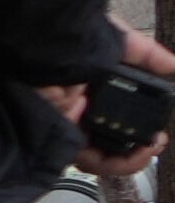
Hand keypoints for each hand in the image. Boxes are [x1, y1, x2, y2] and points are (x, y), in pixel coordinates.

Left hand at [46, 26, 174, 176]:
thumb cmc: (73, 39)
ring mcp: (72, 124)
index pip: (122, 117)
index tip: (159, 131)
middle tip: (155, 144)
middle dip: (139, 148)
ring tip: (146, 151)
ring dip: (130, 159)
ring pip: (103, 155)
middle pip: (113, 141)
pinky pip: (89, 159)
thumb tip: (174, 67)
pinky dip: (111, 163)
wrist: (40, 48)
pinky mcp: (62, 135)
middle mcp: (84, 108)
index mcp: (97, 88)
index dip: (142, 128)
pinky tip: (129, 156)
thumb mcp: (117, 41)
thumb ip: (147, 54)